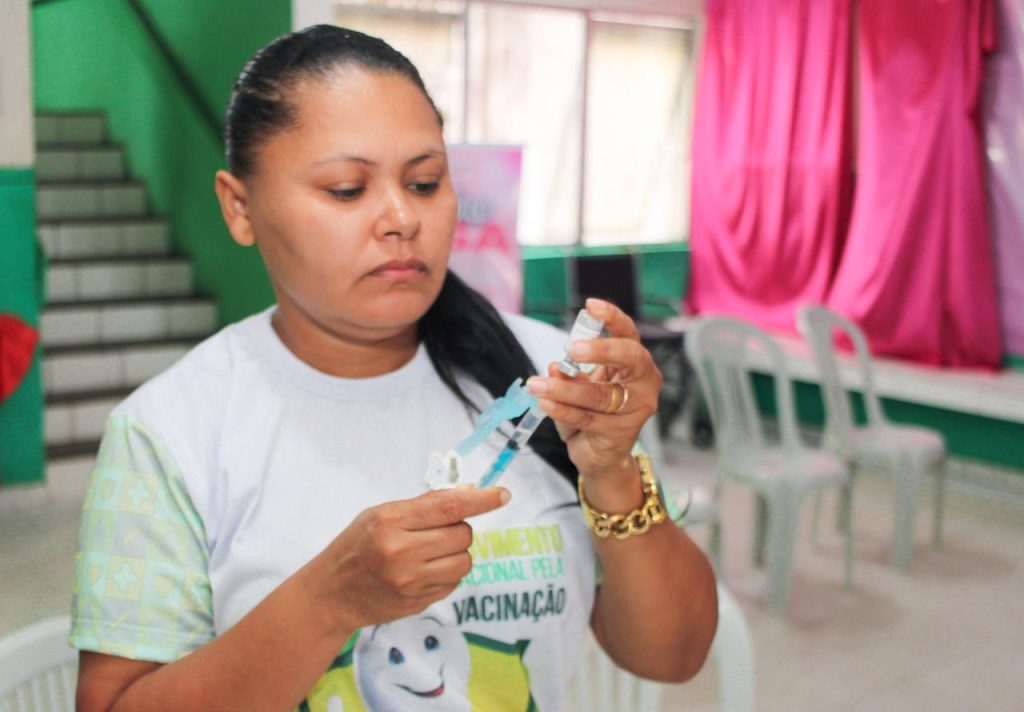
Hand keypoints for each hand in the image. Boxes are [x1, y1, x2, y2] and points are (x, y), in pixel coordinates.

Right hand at [307, 486, 508, 632]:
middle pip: (462, 534)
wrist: (332, 594)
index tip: (502, 494)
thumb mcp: (381, 514)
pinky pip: (454, 582)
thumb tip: (469, 492)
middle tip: (437, 531)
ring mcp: (410, 581)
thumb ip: (424, 505)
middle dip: (459, 529)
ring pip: (465, 560)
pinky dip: (448, 573)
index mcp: (391, 521)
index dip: (481, 500)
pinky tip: (425, 570)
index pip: (449, 506)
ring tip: (432, 552)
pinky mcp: (418, 602)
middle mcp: (402, 552)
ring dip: (457, 553)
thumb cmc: (357, 546)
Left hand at [526, 298, 661, 480]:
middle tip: (572, 348)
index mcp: (634, 363)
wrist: (601, 456)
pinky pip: (588, 418)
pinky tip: (544, 402)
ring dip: (564, 388)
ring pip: (600, 394)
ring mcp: (636, 409)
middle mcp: (643, 383)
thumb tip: (555, 366)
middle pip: (630, 358)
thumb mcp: (578, 386)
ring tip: (536, 384)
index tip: (591, 306)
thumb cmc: (593, 413)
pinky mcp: (621, 433)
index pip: (628, 334)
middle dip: (601, 350)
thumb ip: (570, 374)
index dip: (612, 318)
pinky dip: (563, 410)